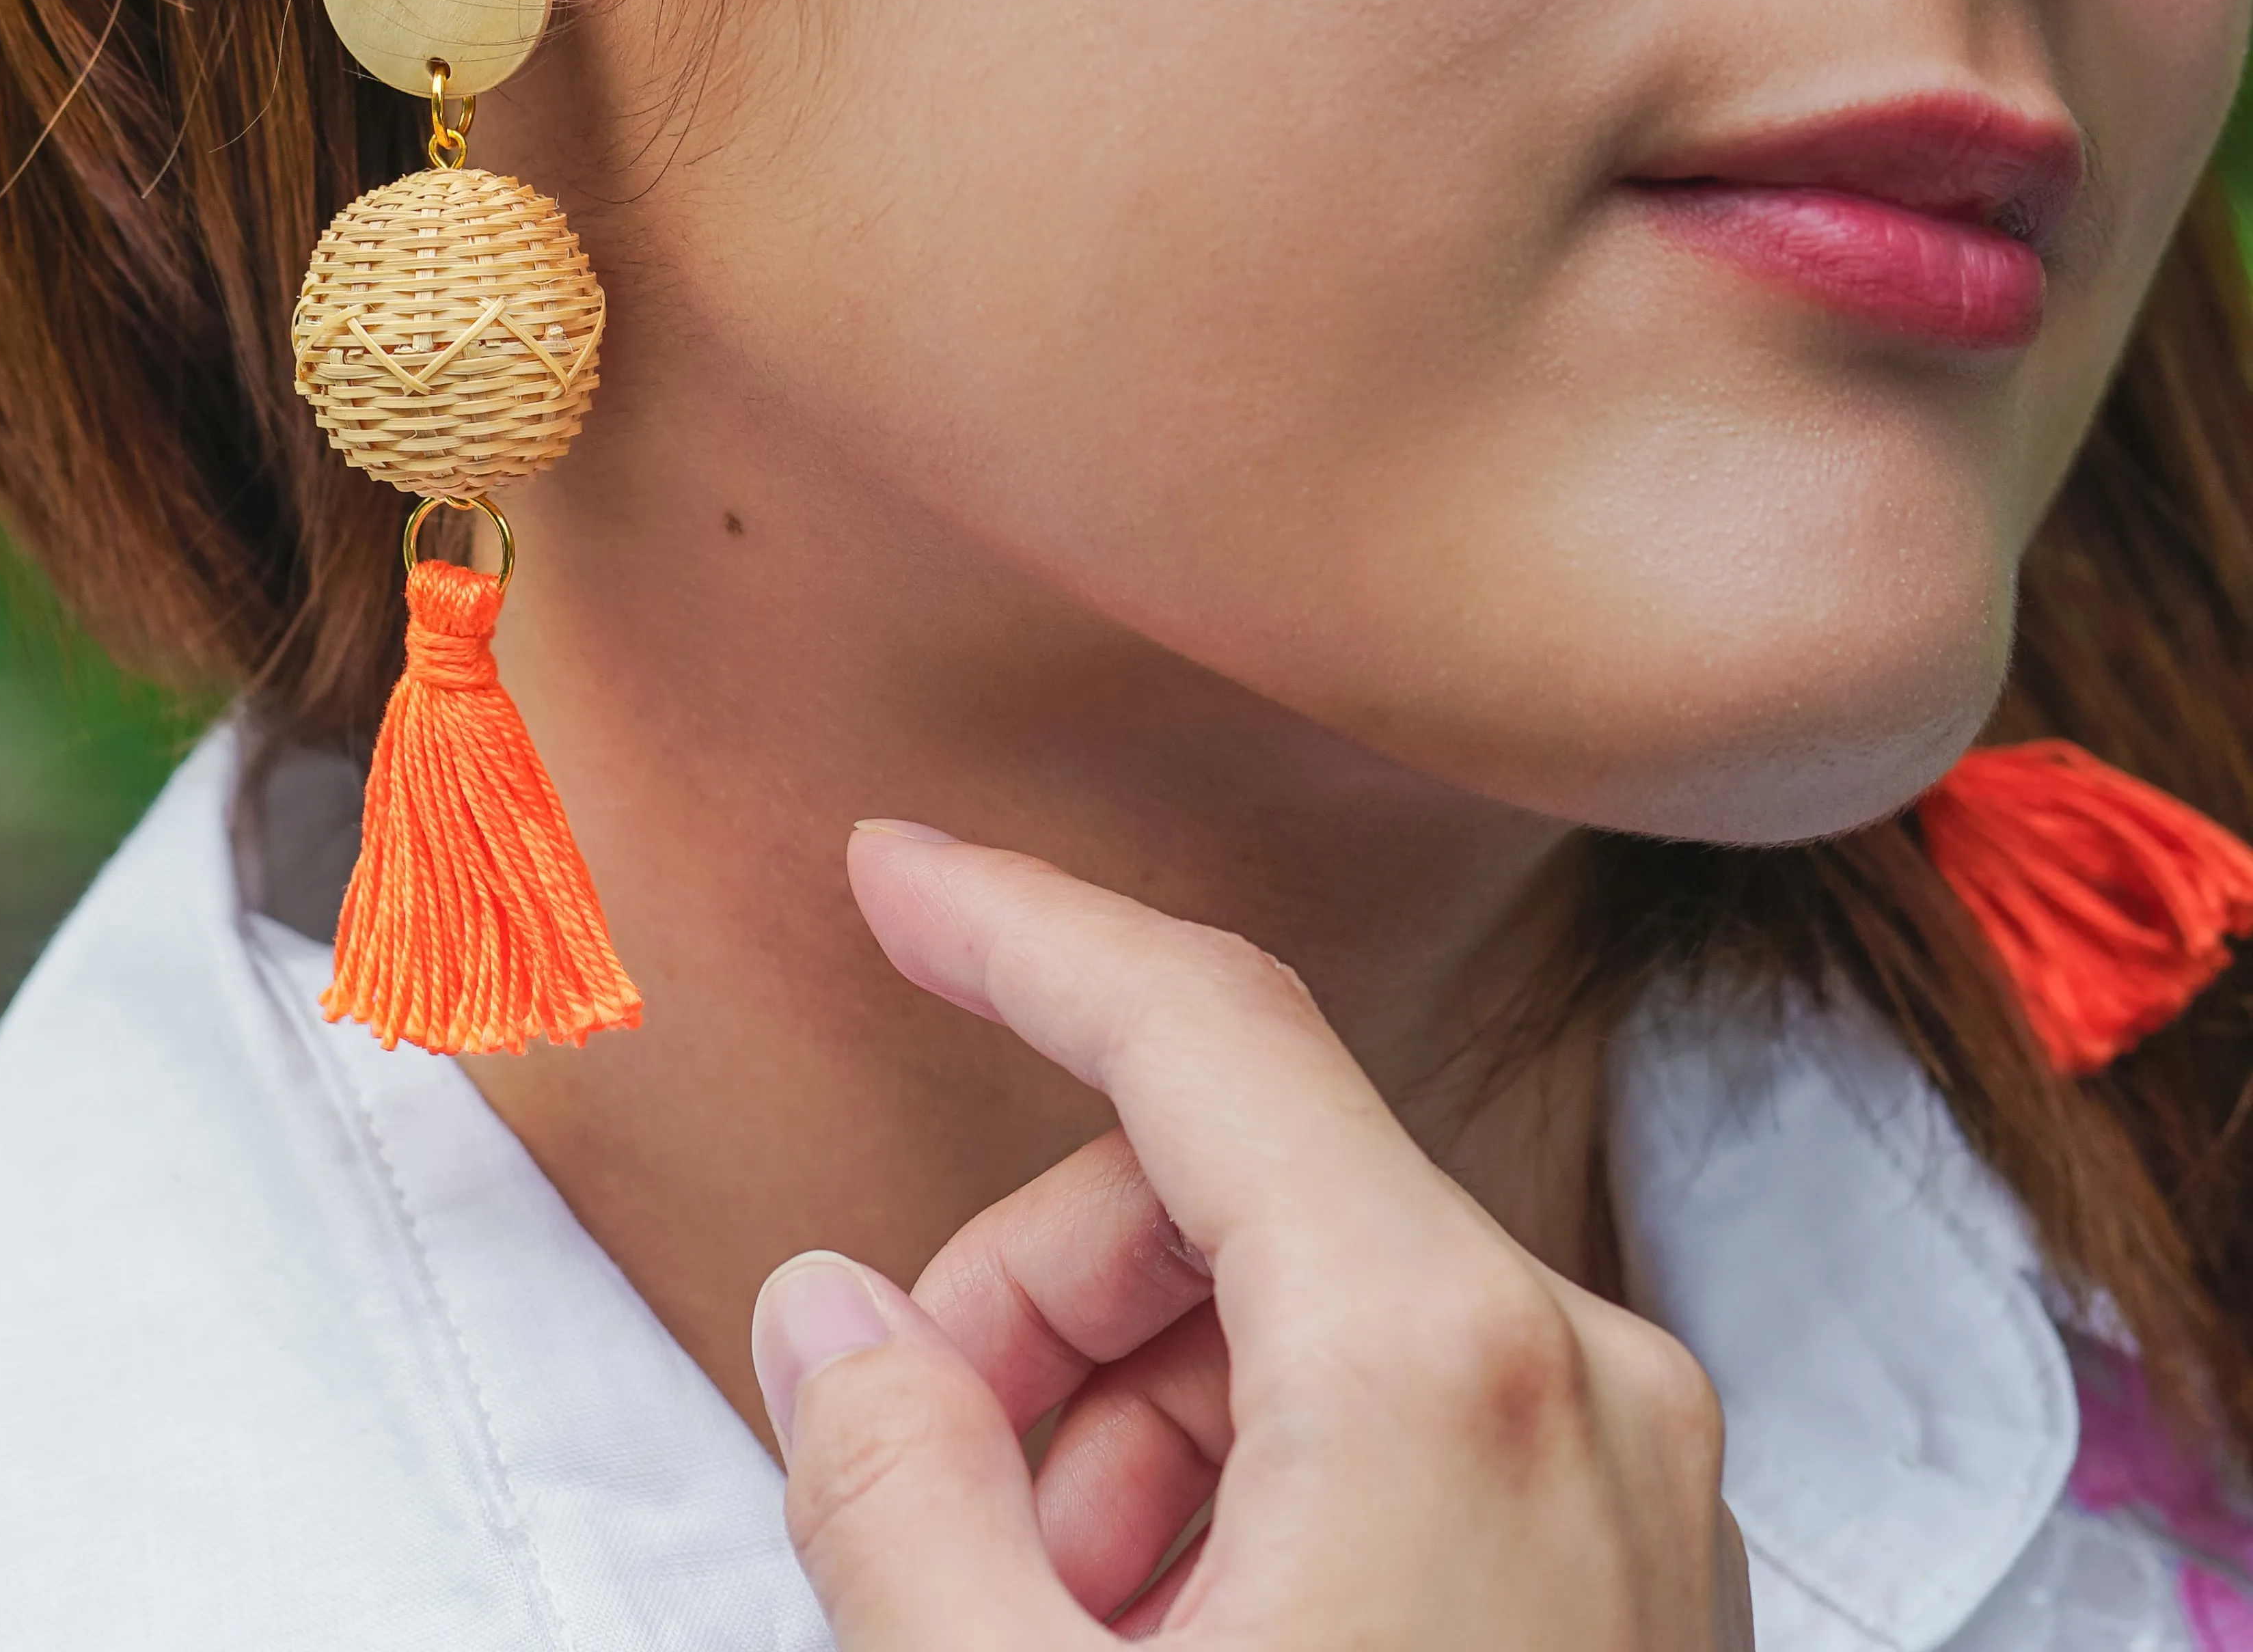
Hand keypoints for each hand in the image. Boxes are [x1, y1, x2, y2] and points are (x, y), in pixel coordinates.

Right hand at [750, 829, 1750, 1648]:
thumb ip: (891, 1490)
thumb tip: (823, 1320)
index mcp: (1445, 1354)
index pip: (1196, 1028)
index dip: (1015, 923)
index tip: (883, 869)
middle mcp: (1573, 1366)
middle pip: (1221, 1190)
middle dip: (1029, 1307)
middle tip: (911, 1494)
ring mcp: (1620, 1463)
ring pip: (1282, 1310)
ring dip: (1115, 1429)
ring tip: (1047, 1625)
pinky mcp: (1618, 1555)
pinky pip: (1371, 1418)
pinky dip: (1226, 1493)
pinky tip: (1160, 1646)